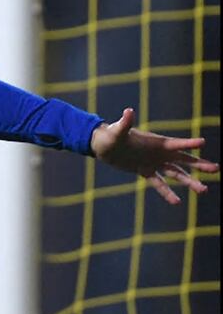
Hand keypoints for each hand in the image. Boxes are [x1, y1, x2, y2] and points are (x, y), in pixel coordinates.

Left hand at [90, 108, 216, 204]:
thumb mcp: (117, 130)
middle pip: (183, 160)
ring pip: (176, 174)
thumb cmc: (110, 135)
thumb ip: (125, 122)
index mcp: (155, 142)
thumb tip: (128, 111)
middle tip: (216, 169)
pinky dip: (167, 192)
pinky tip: (177, 202)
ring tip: (204, 190)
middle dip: (199, 164)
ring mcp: (153, 162)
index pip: (176, 143)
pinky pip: (159, 183)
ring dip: (189, 181)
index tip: (203, 142)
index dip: (188, 143)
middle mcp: (158, 152)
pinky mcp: (145, 171)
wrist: (102, 145)